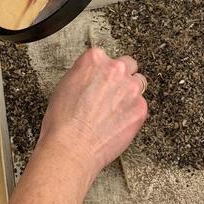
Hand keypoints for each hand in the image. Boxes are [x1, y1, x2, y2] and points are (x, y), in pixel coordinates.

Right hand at [37, 47, 147, 180]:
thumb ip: (84, 75)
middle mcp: (115, 70)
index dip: (102, 71)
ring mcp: (130, 88)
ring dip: (130, 93)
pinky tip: (118, 122)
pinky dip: (133, 112)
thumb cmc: (62, 122)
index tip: (100, 80)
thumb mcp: (65, 86)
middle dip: (122, 76)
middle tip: (112, 92)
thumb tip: (91, 78)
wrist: (71, 147)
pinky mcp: (140, 108)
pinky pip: (141, 105)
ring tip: (116, 109)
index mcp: (94, 59)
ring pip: (139, 83)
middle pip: (128, 64)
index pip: (105, 57)